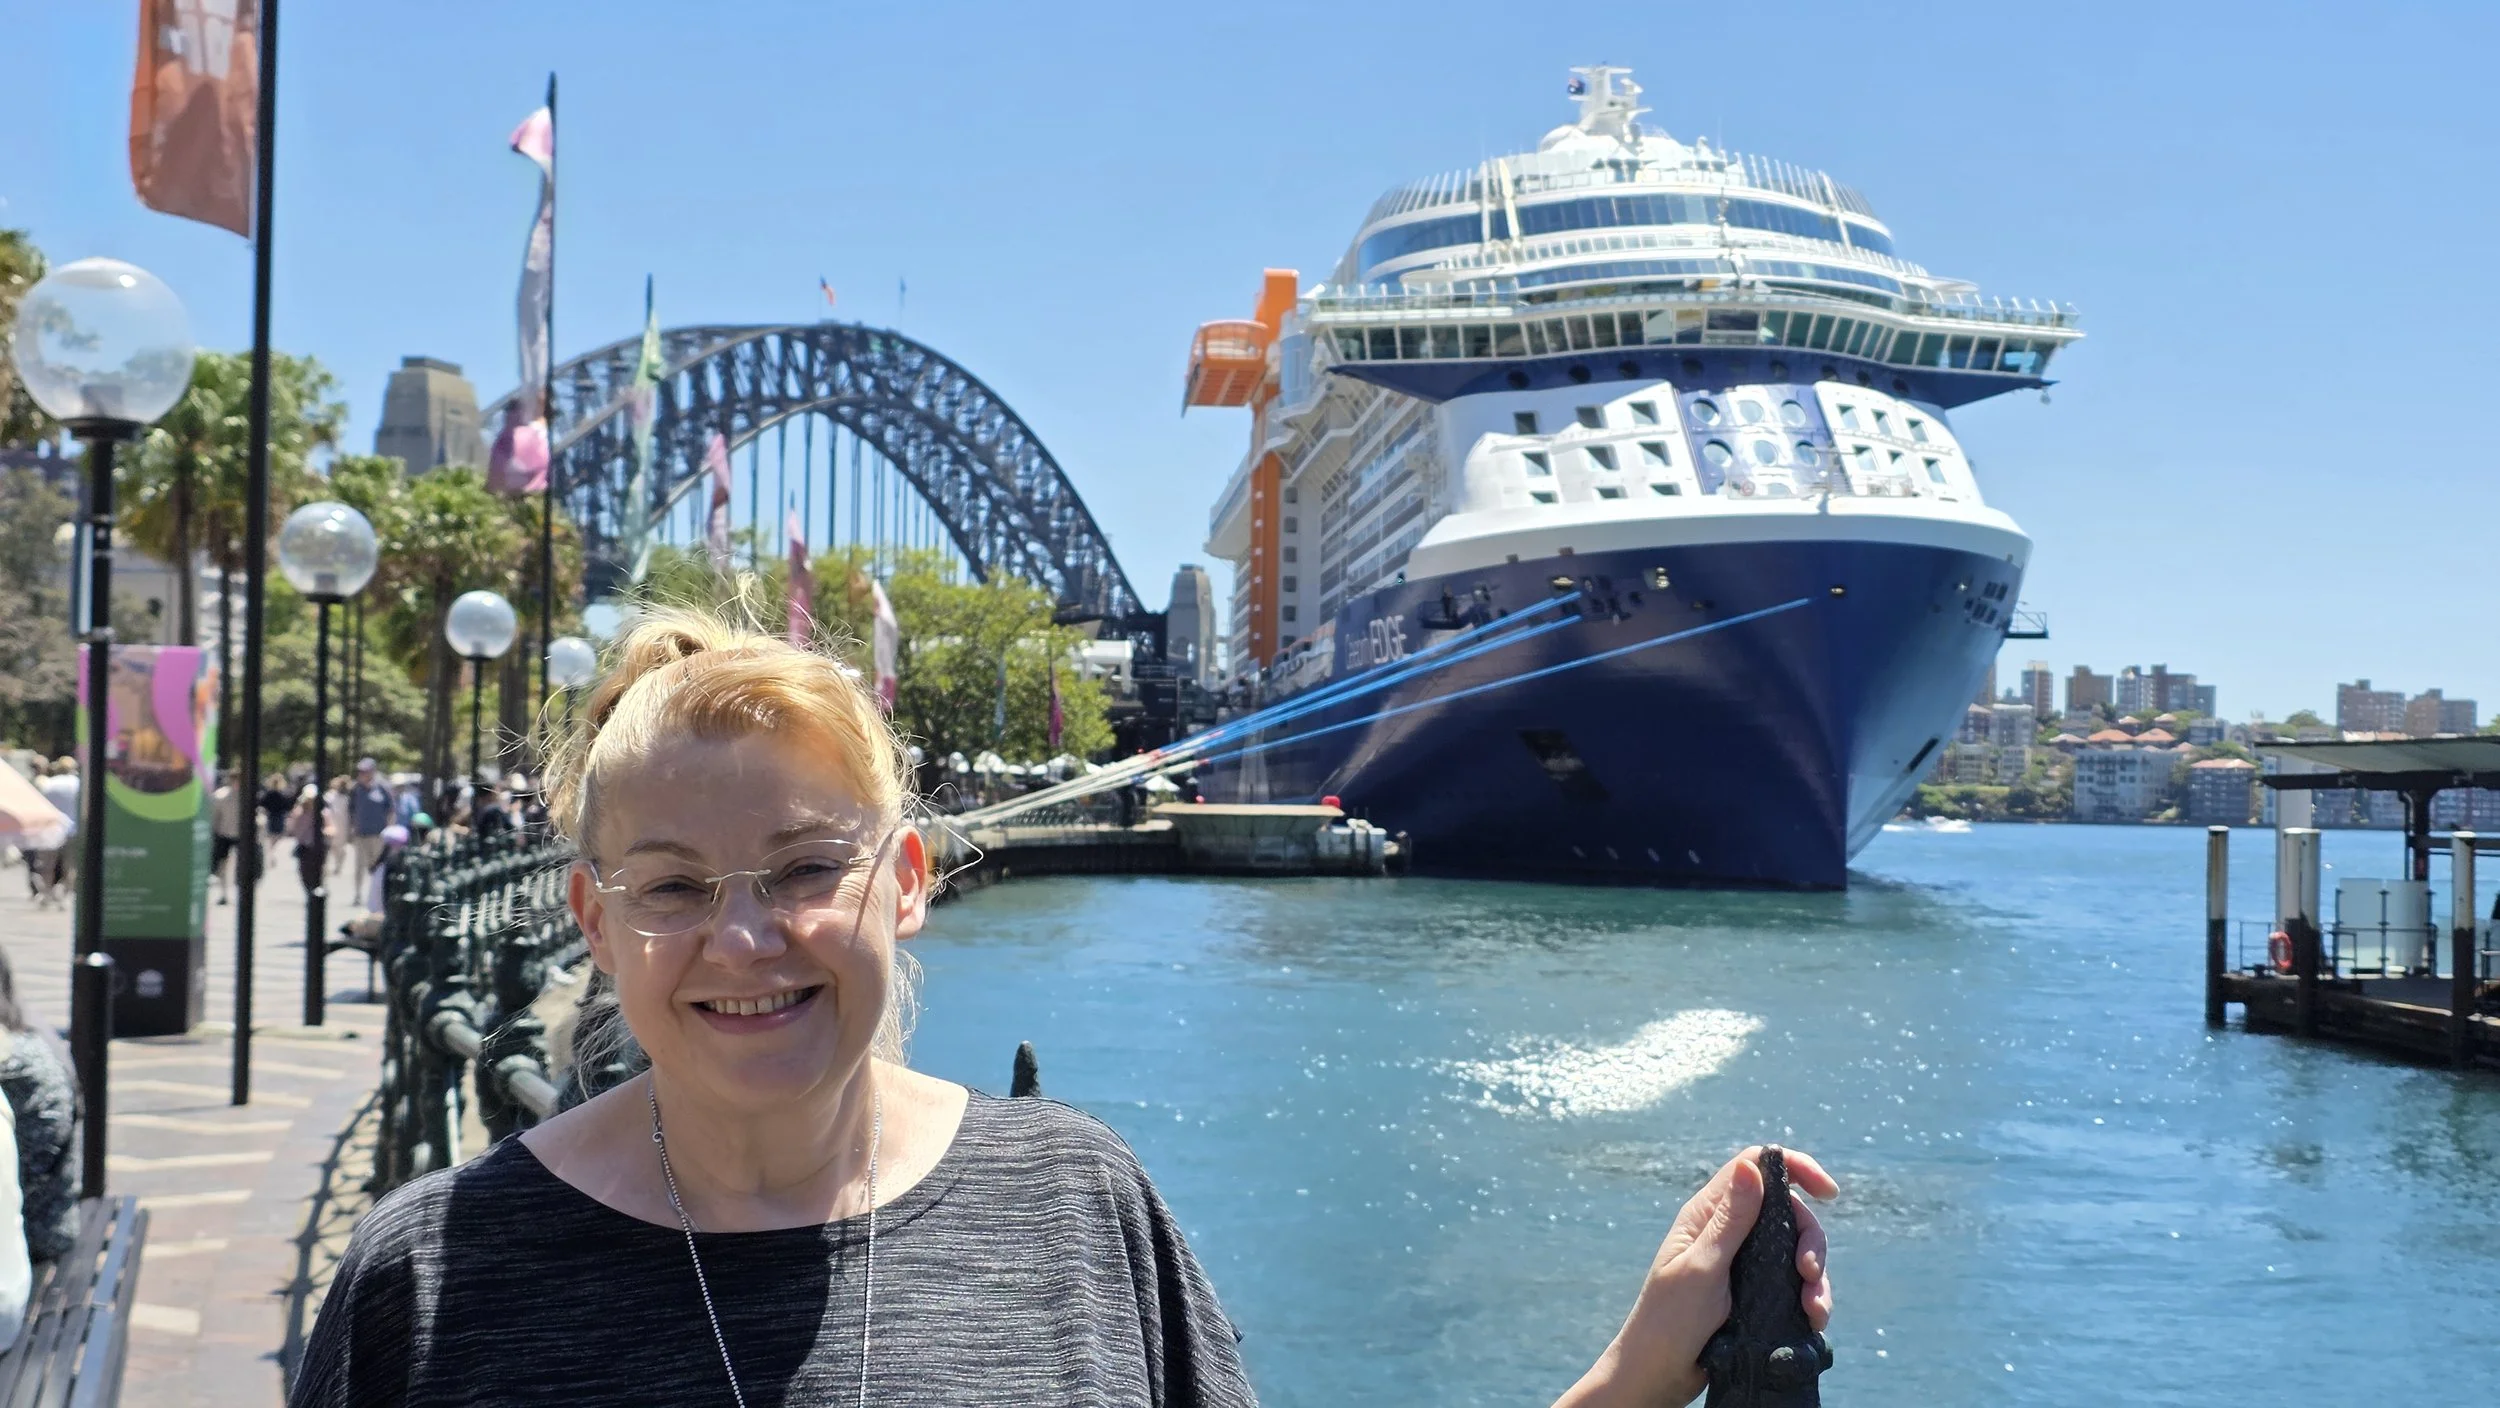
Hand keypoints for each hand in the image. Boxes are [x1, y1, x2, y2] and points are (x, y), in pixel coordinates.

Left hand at [1553, 1146, 1835, 1407]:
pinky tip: (1813, 1319)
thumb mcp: (1702, 1268)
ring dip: (1814, 1277)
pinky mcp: (1755, 1292)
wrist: (1660, 1374)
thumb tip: (1751, 1167)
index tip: (1828, 1192)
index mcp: (1708, 1214)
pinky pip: (1793, 1283)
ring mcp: (1743, 1262)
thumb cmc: (1669, 1321)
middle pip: (1787, 1212)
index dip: (1795, 1169)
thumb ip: (1730, 1220)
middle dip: (1809, 1239)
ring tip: (1814, 1310)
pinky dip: (1809, 1298)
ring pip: (1795, 1250)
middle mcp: (1728, 1232)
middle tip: (1808, 1273)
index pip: (1754, 1168)